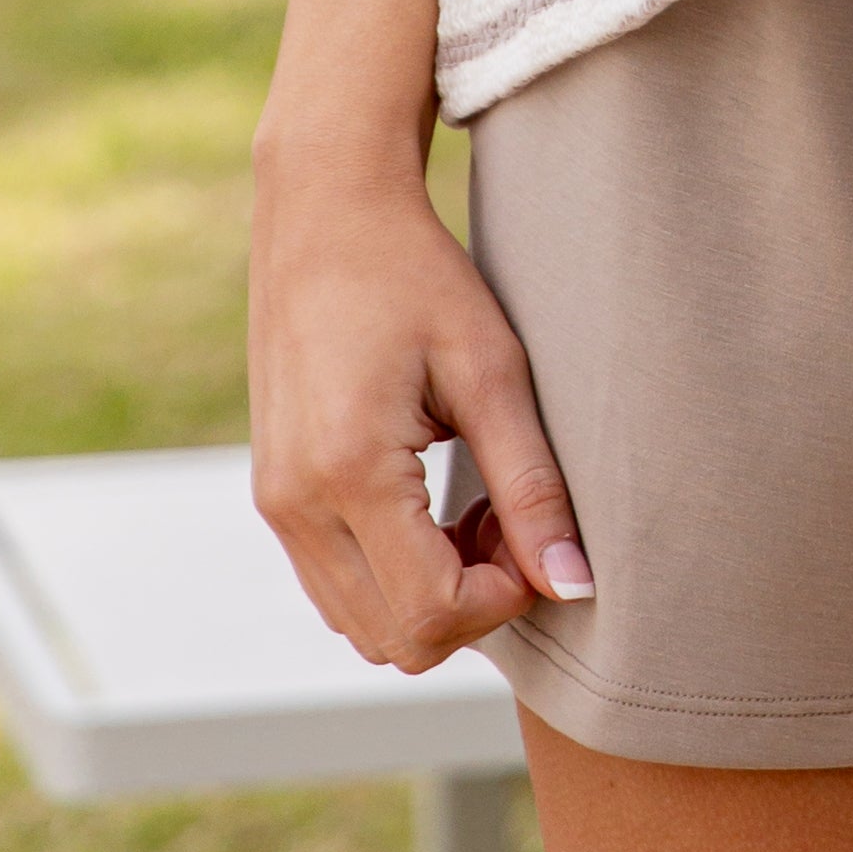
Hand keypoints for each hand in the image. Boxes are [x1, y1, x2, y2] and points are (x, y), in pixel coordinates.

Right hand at [249, 147, 591, 668]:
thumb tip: (576, 585)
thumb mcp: (491, 368)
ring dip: (433, 594)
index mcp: (347, 473)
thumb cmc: (416, 273)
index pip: (432, 614)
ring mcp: (277, 507)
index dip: (504, 597)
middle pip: (396, 640)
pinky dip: (395, 574)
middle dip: (472, 602)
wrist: (325, 211)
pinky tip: (436, 501)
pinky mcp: (276, 497)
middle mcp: (296, 508)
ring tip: (478, 503)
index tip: (536, 528)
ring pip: (364, 627)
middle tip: (513, 514)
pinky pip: (338, 587)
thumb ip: (532, 485)